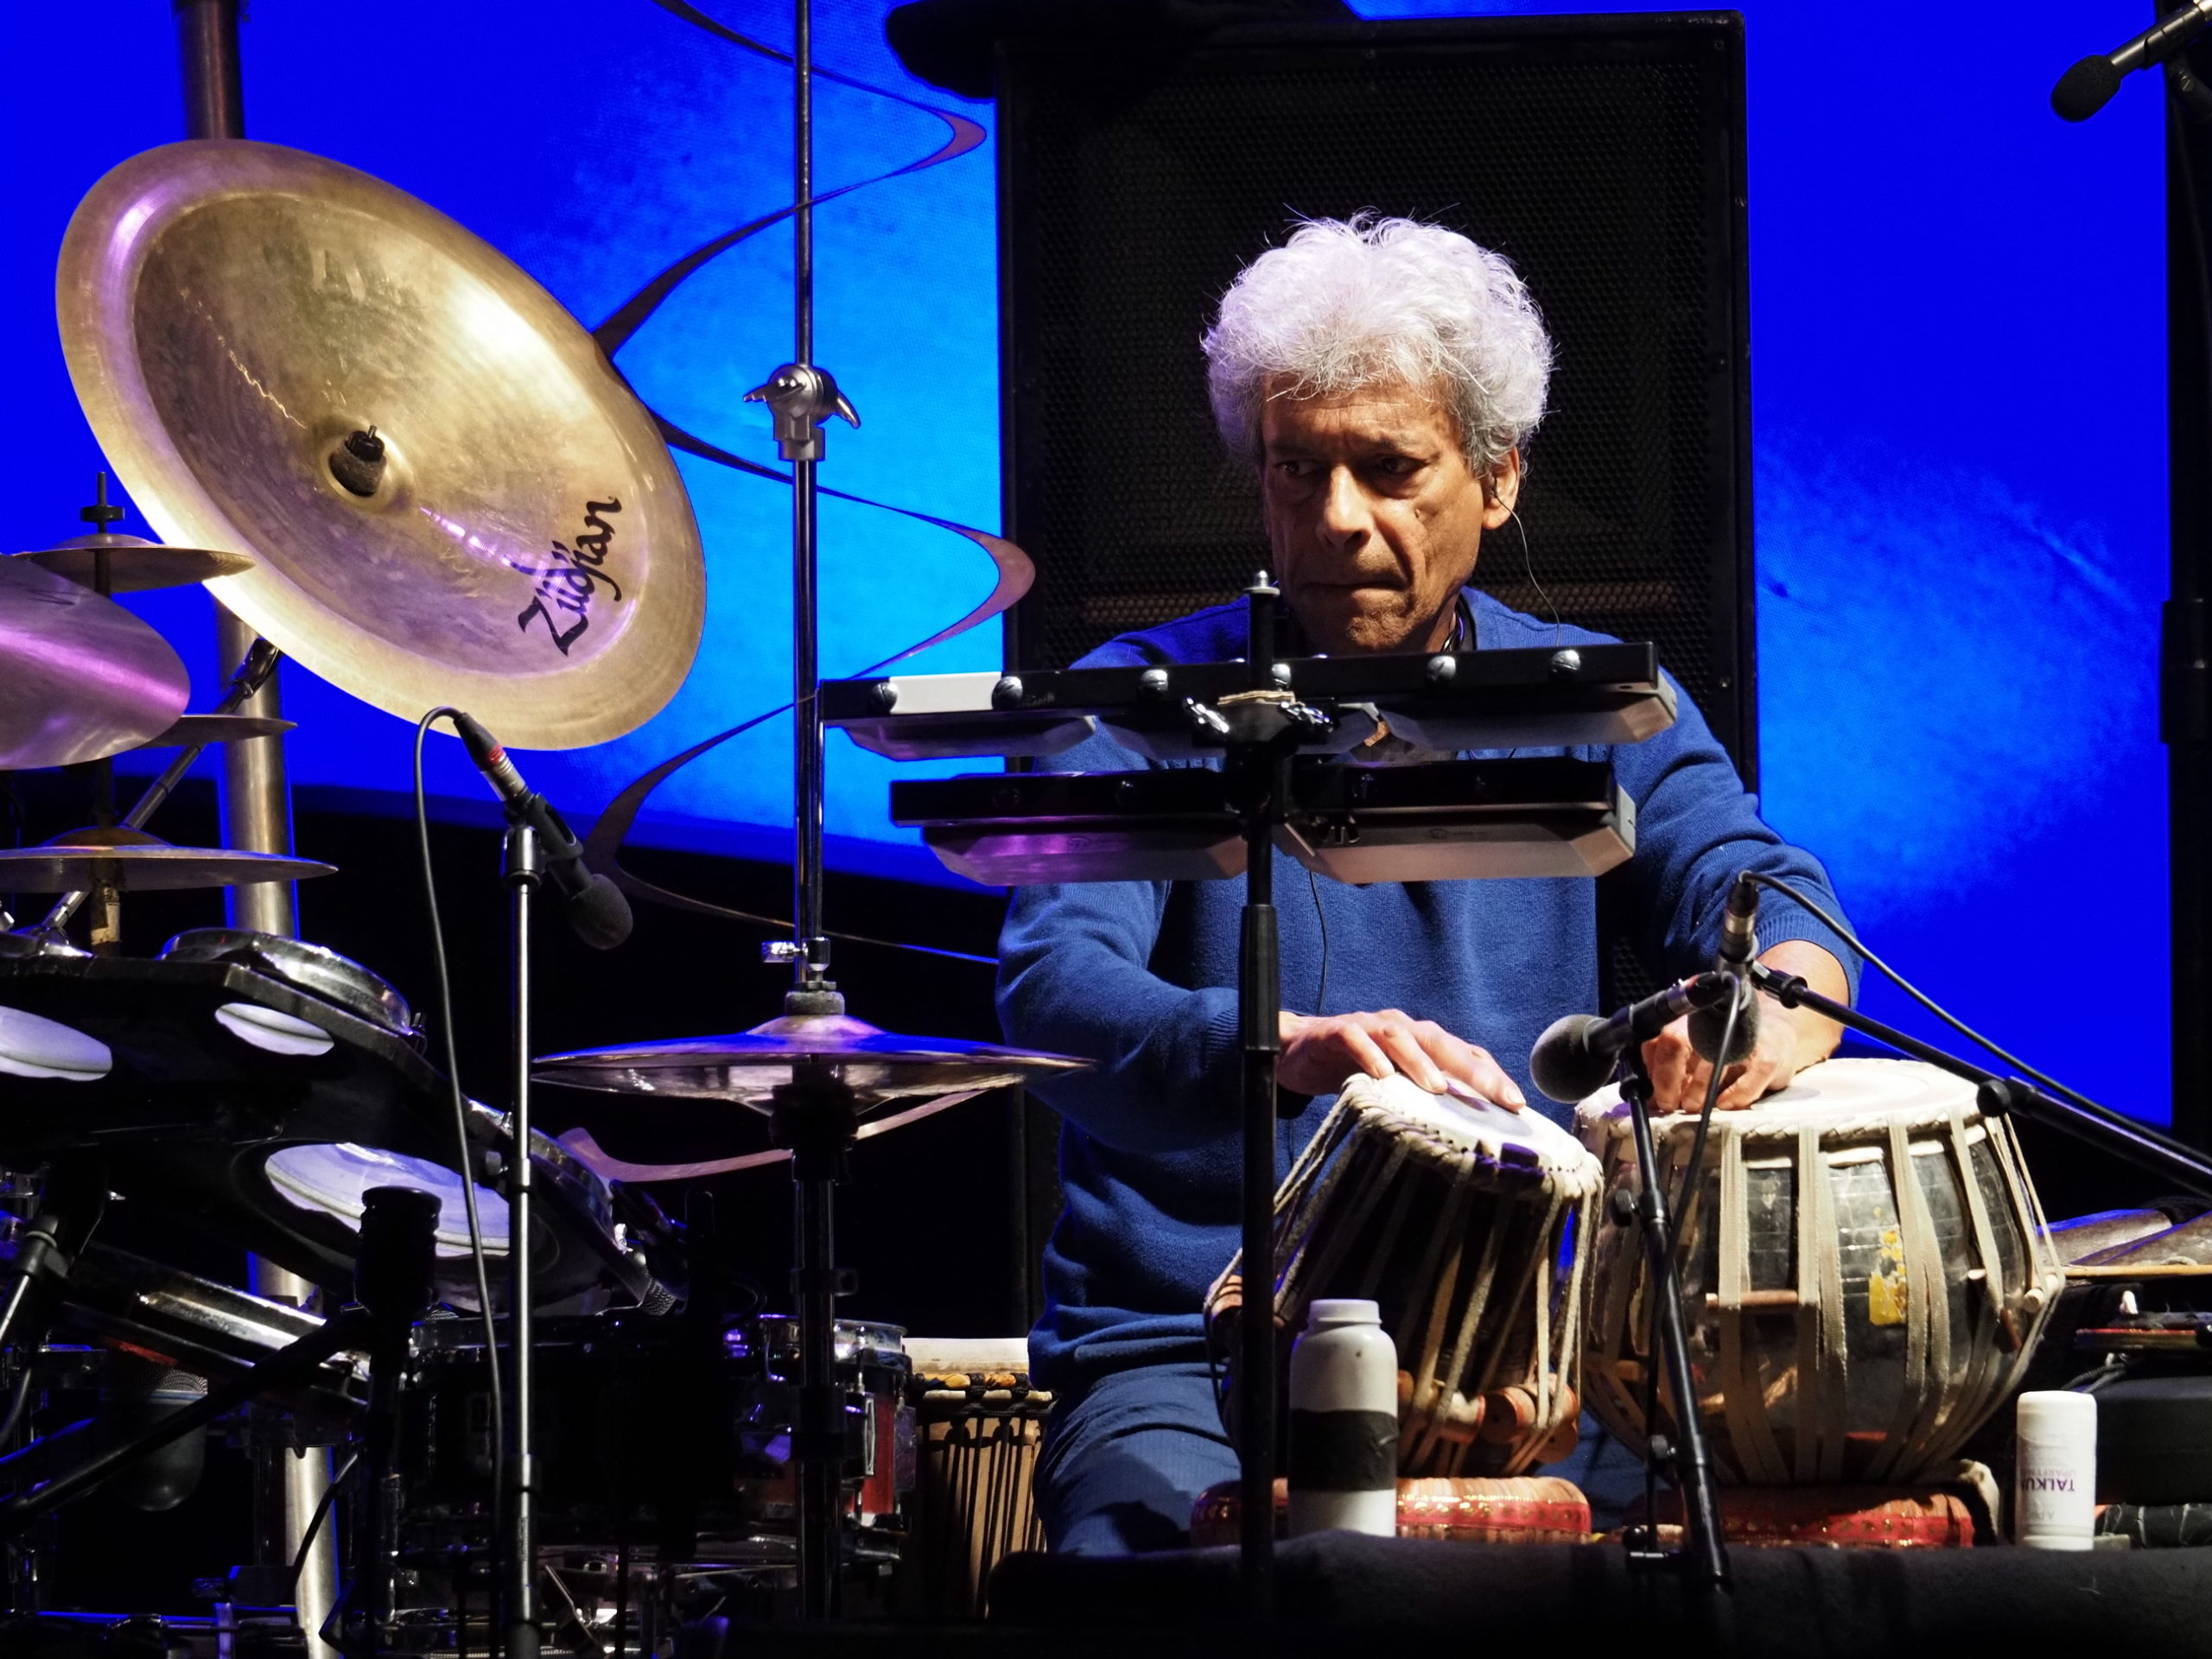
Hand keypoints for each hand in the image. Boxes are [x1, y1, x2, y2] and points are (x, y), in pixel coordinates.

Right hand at [1278, 1009, 1525, 1108]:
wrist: (1298, 1051)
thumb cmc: (1353, 1072)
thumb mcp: (1395, 1086)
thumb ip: (1425, 1099)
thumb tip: (1467, 1133)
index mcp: (1421, 1041)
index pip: (1464, 1053)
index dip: (1492, 1075)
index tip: (1517, 1105)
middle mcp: (1401, 1027)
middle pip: (1441, 1042)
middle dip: (1471, 1070)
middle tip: (1496, 1097)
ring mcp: (1368, 1026)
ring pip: (1400, 1036)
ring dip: (1420, 1061)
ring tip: (1438, 1088)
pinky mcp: (1336, 1032)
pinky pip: (1354, 1038)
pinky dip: (1368, 1053)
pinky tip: (1380, 1074)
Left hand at [1640, 940, 1847, 1111]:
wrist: (1778, 1030)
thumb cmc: (1730, 1044)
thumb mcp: (1698, 1052)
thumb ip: (1673, 1068)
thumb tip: (1651, 1099)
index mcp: (1688, 1019)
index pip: (1658, 1040)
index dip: (1654, 1071)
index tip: (1655, 1095)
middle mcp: (1712, 1021)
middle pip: (1675, 1041)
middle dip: (1668, 1079)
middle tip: (1671, 1103)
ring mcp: (1742, 1036)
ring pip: (1709, 1061)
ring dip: (1698, 1091)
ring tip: (1695, 1106)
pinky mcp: (1768, 1055)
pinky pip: (1745, 1081)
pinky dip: (1731, 1097)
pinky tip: (1723, 1104)